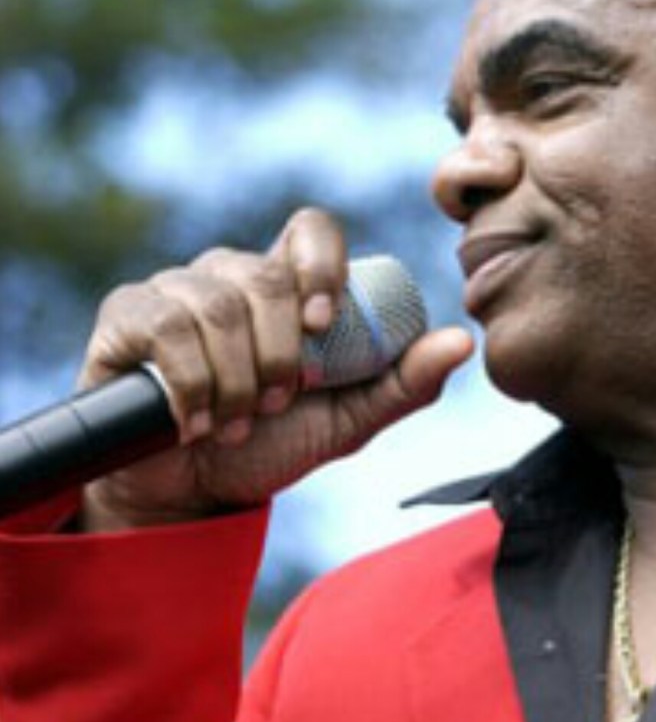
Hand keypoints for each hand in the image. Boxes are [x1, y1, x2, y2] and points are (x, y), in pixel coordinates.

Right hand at [78, 209, 474, 532]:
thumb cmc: (273, 444)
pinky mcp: (128, 315)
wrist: (196, 492)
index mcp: (289, 286)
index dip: (320, 265)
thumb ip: (403, 384)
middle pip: (263, 276)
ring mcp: (176, 289)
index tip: (323, 324)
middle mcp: (232, 276)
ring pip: (215, 303)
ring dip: (236, 379)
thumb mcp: (348, 421)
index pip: (311, 230)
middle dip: (278, 354)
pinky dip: (191, 386)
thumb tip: (461, 342)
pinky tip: (195, 423)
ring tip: (238, 423)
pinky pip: (165, 326)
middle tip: (278, 403)